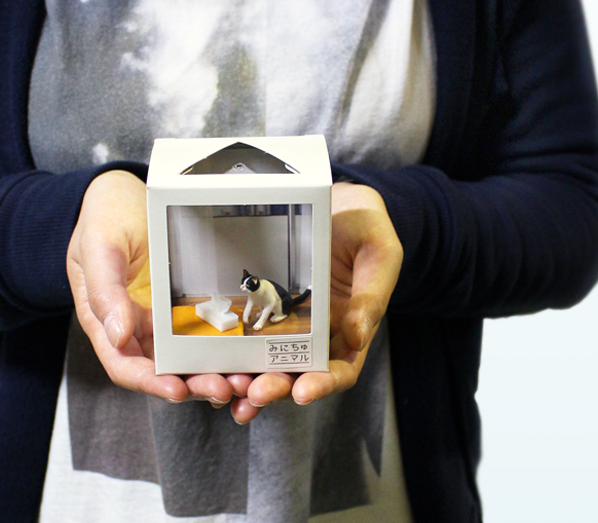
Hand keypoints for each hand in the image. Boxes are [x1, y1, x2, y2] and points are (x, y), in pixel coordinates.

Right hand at [66, 170, 233, 406]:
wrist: (124, 195)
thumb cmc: (104, 218)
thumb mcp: (98, 246)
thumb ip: (104, 290)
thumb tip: (117, 335)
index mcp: (105, 321)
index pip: (124, 364)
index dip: (150, 382)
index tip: (177, 389)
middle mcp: (133, 326)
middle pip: (161, 370)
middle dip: (192, 384)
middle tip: (223, 387)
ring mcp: (159, 319)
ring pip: (185, 359)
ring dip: (210, 373)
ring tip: (240, 379)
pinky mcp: (181, 307)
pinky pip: (201, 335)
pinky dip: (219, 350)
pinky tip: (242, 355)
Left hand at [229, 182, 402, 423]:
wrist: (341, 205)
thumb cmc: (367, 229)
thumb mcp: (380, 255)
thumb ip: (371, 296)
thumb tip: (356, 337)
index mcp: (354, 329)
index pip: (342, 369)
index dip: (323, 384)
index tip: (302, 391)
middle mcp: (322, 333)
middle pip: (300, 373)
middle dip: (277, 387)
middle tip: (255, 392)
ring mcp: (294, 322)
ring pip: (271, 361)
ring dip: (252, 379)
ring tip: (232, 388)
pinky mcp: (270, 307)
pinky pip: (252, 335)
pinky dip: (237, 353)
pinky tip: (216, 365)